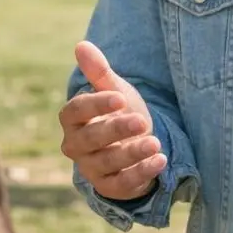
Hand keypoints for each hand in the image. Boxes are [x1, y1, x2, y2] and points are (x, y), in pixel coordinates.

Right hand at [58, 41, 166, 200]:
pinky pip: (123, 184)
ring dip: (132, 153)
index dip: (95, 105)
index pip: (75, 112)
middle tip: (141, 121)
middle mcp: (76, 146)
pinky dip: (141, 173)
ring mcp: (91, 169)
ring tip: (156, 143)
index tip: (120, 98)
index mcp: (73, 120)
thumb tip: (81, 45)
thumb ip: (98, 72)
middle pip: (90, 139)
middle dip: (115, 130)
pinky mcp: (110, 187)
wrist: (135, 143)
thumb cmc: (119, 113)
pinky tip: (160, 161)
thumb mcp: (114, 91)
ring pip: (107, 163)